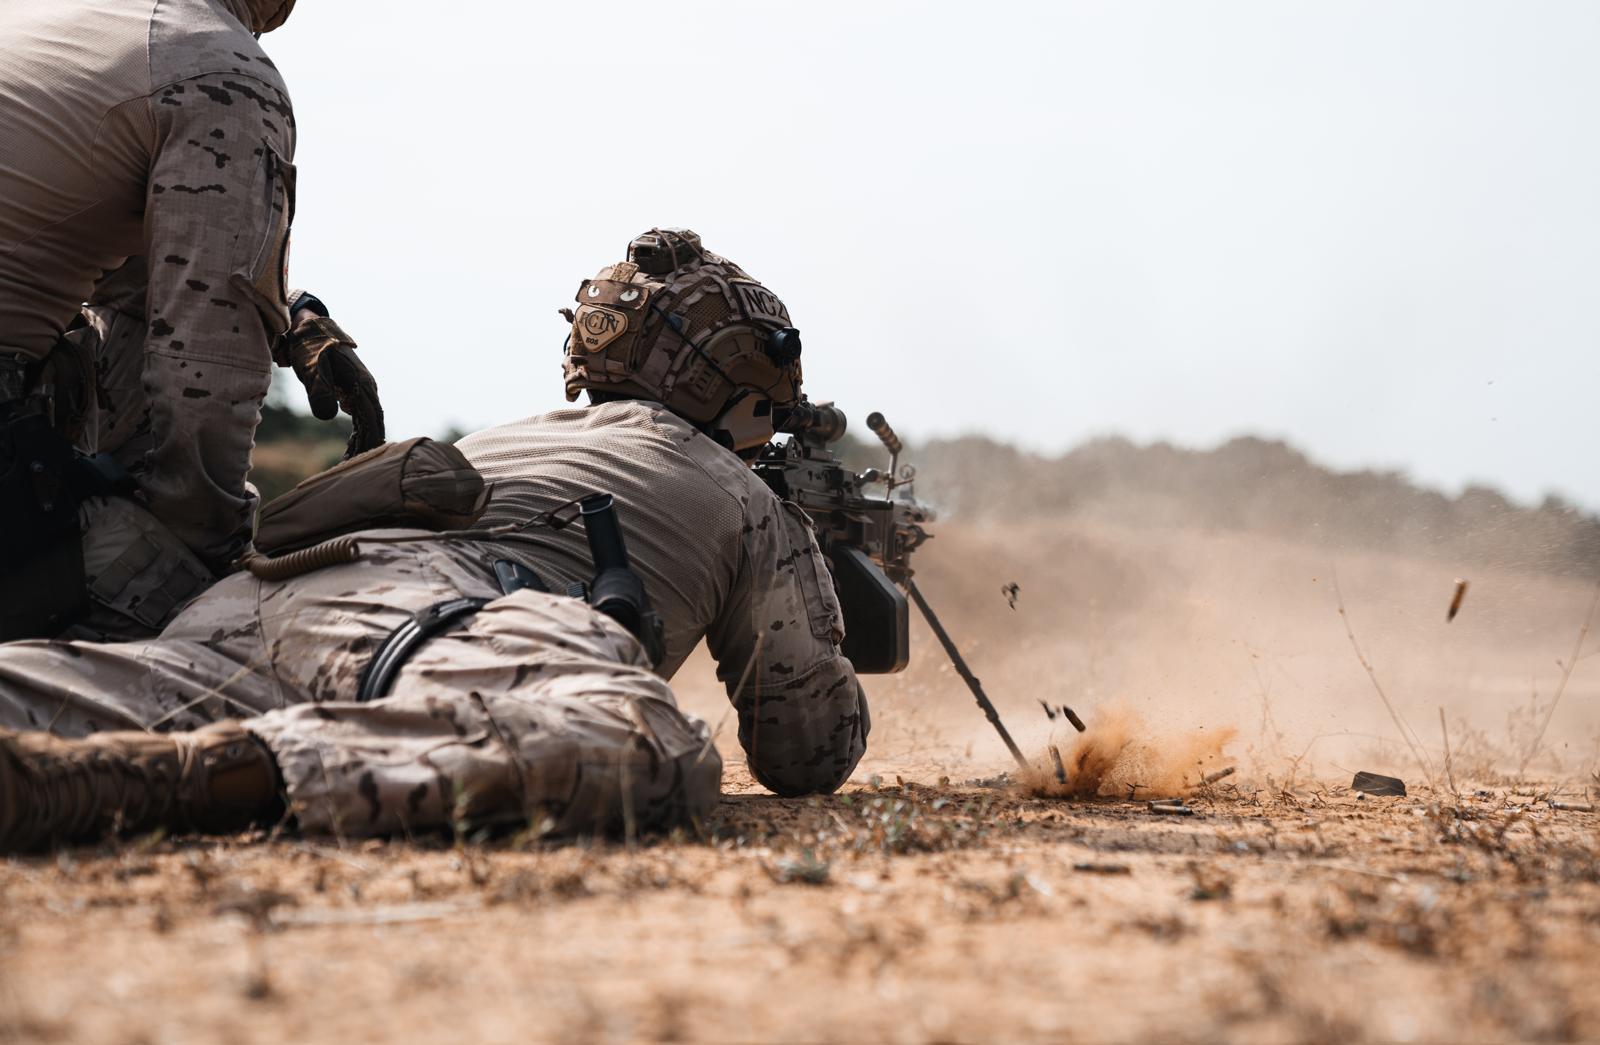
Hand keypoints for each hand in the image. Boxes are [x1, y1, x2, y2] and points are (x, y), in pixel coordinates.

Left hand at [277, 290, 384, 456]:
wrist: (307, 327)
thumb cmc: (309, 346)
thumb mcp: (311, 368)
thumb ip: (319, 391)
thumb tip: (328, 418)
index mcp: (362, 383)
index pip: (373, 418)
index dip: (372, 439)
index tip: (367, 459)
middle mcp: (366, 387)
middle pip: (373, 422)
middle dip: (368, 445)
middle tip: (359, 468)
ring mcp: (360, 388)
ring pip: (367, 420)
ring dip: (363, 440)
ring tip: (353, 461)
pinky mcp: (350, 390)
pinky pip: (359, 415)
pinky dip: (357, 431)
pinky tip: (351, 445)